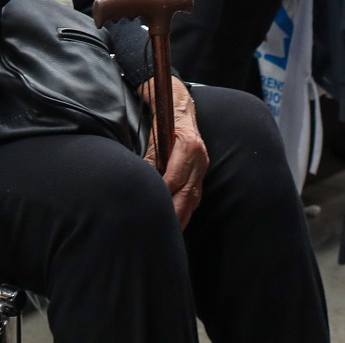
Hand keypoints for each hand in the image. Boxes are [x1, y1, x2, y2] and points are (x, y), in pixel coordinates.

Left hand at [143, 77, 208, 228]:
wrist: (182, 110)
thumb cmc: (166, 122)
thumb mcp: (155, 138)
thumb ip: (150, 160)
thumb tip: (142, 181)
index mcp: (190, 147)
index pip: (175, 179)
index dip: (163, 195)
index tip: (151, 208)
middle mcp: (200, 160)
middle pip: (187, 194)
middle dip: (175, 215)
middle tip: (161, 231)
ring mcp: (203, 168)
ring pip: (193, 199)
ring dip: (182, 218)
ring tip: (170, 234)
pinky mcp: (201, 175)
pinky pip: (194, 197)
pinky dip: (186, 211)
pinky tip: (177, 223)